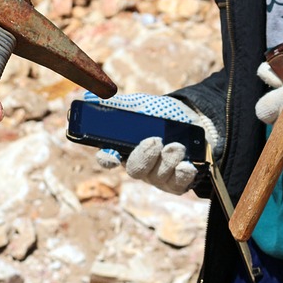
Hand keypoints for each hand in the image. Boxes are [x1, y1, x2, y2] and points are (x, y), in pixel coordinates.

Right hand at [84, 92, 218, 194]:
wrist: (192, 120)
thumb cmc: (159, 114)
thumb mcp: (139, 105)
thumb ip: (116, 104)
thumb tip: (89, 97)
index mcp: (123, 148)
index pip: (107, 158)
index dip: (107, 159)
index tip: (113, 156)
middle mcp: (137, 165)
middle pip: (134, 170)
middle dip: (145, 156)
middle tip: (156, 141)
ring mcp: (156, 176)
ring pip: (157, 176)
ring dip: (168, 160)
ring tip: (178, 145)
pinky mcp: (176, 184)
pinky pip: (177, 184)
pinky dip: (182, 174)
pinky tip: (186, 164)